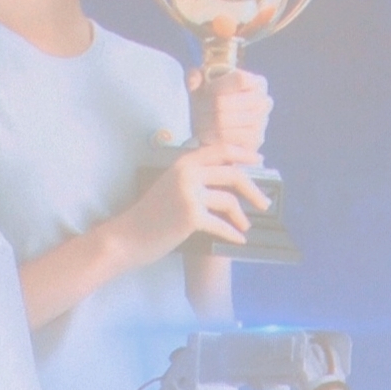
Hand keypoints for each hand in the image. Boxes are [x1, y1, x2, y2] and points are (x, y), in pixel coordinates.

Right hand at [119, 141, 268, 264]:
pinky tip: (238, 240)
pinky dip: (232, 233)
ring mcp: (189, 194)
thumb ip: (195, 177)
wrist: (127, 237)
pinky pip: (221, 224)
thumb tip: (229, 179)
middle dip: (253, 190)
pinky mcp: (191, 216)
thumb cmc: (149, 215)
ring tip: (245, 225)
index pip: (221, 150)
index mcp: (183, 163)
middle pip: (233, 175)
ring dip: (241, 216)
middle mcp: (187, 174)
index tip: (258, 160)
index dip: (243, 153)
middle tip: (263, 203)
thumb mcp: (170, 186)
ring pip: (229, 201)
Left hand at [190, 65, 271, 163]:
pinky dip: (210, 137)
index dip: (217, 86)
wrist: (221, 134)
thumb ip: (195, 78)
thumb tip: (193, 75)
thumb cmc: (213, 106)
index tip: (204, 91)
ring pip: (222, 121)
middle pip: (224, 102)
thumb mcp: (204, 88)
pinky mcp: (255, 140)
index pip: (239, 79)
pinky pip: (226, 138)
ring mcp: (261, 122)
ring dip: (203, 124)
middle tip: (195, 113)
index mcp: (257, 83)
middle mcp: (264, 101)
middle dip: (203, 108)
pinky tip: (205, 137)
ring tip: (198, 125)